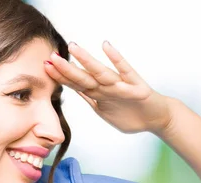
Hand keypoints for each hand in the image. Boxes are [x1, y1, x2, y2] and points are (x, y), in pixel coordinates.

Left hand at [45, 41, 173, 134]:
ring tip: (73, 48)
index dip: (61, 77)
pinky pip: (125, 71)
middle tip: (50, 57)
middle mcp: (107, 87)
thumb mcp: (105, 111)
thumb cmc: (131, 114)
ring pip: (101, 73)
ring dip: (87, 60)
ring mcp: (121, 86)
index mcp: (98, 94)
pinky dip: (116, 59)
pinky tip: (106, 46)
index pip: (76, 84)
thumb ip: (90, 99)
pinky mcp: (136, 87)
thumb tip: (73, 91)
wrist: (157, 119)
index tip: (44, 67)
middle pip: (84, 78)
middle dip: (66, 69)